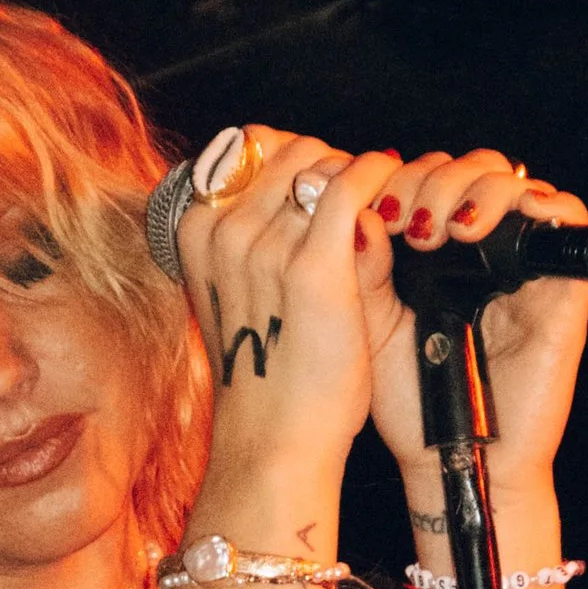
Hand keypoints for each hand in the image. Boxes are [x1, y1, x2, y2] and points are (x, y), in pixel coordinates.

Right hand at [173, 129, 397, 493]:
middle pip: (288, 149)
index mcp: (195, 232)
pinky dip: (378, 179)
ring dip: (359, 172)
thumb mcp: (240, 293)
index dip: (293, 155)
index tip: (322, 178)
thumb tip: (310, 186)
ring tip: (382, 199)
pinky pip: (352, 186)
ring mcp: (263, 246)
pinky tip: (393, 195)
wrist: (274, 439)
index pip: (246, 149)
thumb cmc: (264, 375)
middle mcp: (222, 231)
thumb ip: (257, 240)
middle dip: (330, 161)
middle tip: (361, 190)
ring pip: (323, 163)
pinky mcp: (313, 267)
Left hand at [359, 149, 587, 493]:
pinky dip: (546, 205)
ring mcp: (521, 267)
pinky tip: (498, 228)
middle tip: (411, 222)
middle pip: (475, 170)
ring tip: (447, 230)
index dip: (403, 178)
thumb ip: (362, 267)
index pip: (430, 178)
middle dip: (437, 180)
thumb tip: (360, 207)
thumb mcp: (369, 324)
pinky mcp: (561, 289)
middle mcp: (480, 252)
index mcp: (433, 252)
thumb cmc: (408, 400)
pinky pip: (572, 221)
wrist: (447, 456)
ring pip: (519, 183)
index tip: (375, 211)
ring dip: (479, 189)